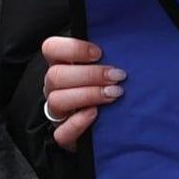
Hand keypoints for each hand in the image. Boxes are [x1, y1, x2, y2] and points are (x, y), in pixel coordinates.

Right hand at [40, 36, 123, 151]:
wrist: (107, 125)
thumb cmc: (108, 87)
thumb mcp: (107, 67)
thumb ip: (110, 56)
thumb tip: (128, 45)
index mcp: (61, 64)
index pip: (51, 48)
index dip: (72, 48)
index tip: (99, 53)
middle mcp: (54, 86)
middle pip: (55, 75)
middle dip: (89, 74)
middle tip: (116, 76)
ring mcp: (57, 111)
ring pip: (57, 100)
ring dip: (88, 95)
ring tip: (114, 94)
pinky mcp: (63, 133)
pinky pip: (61, 132)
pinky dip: (78, 122)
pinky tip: (96, 114)